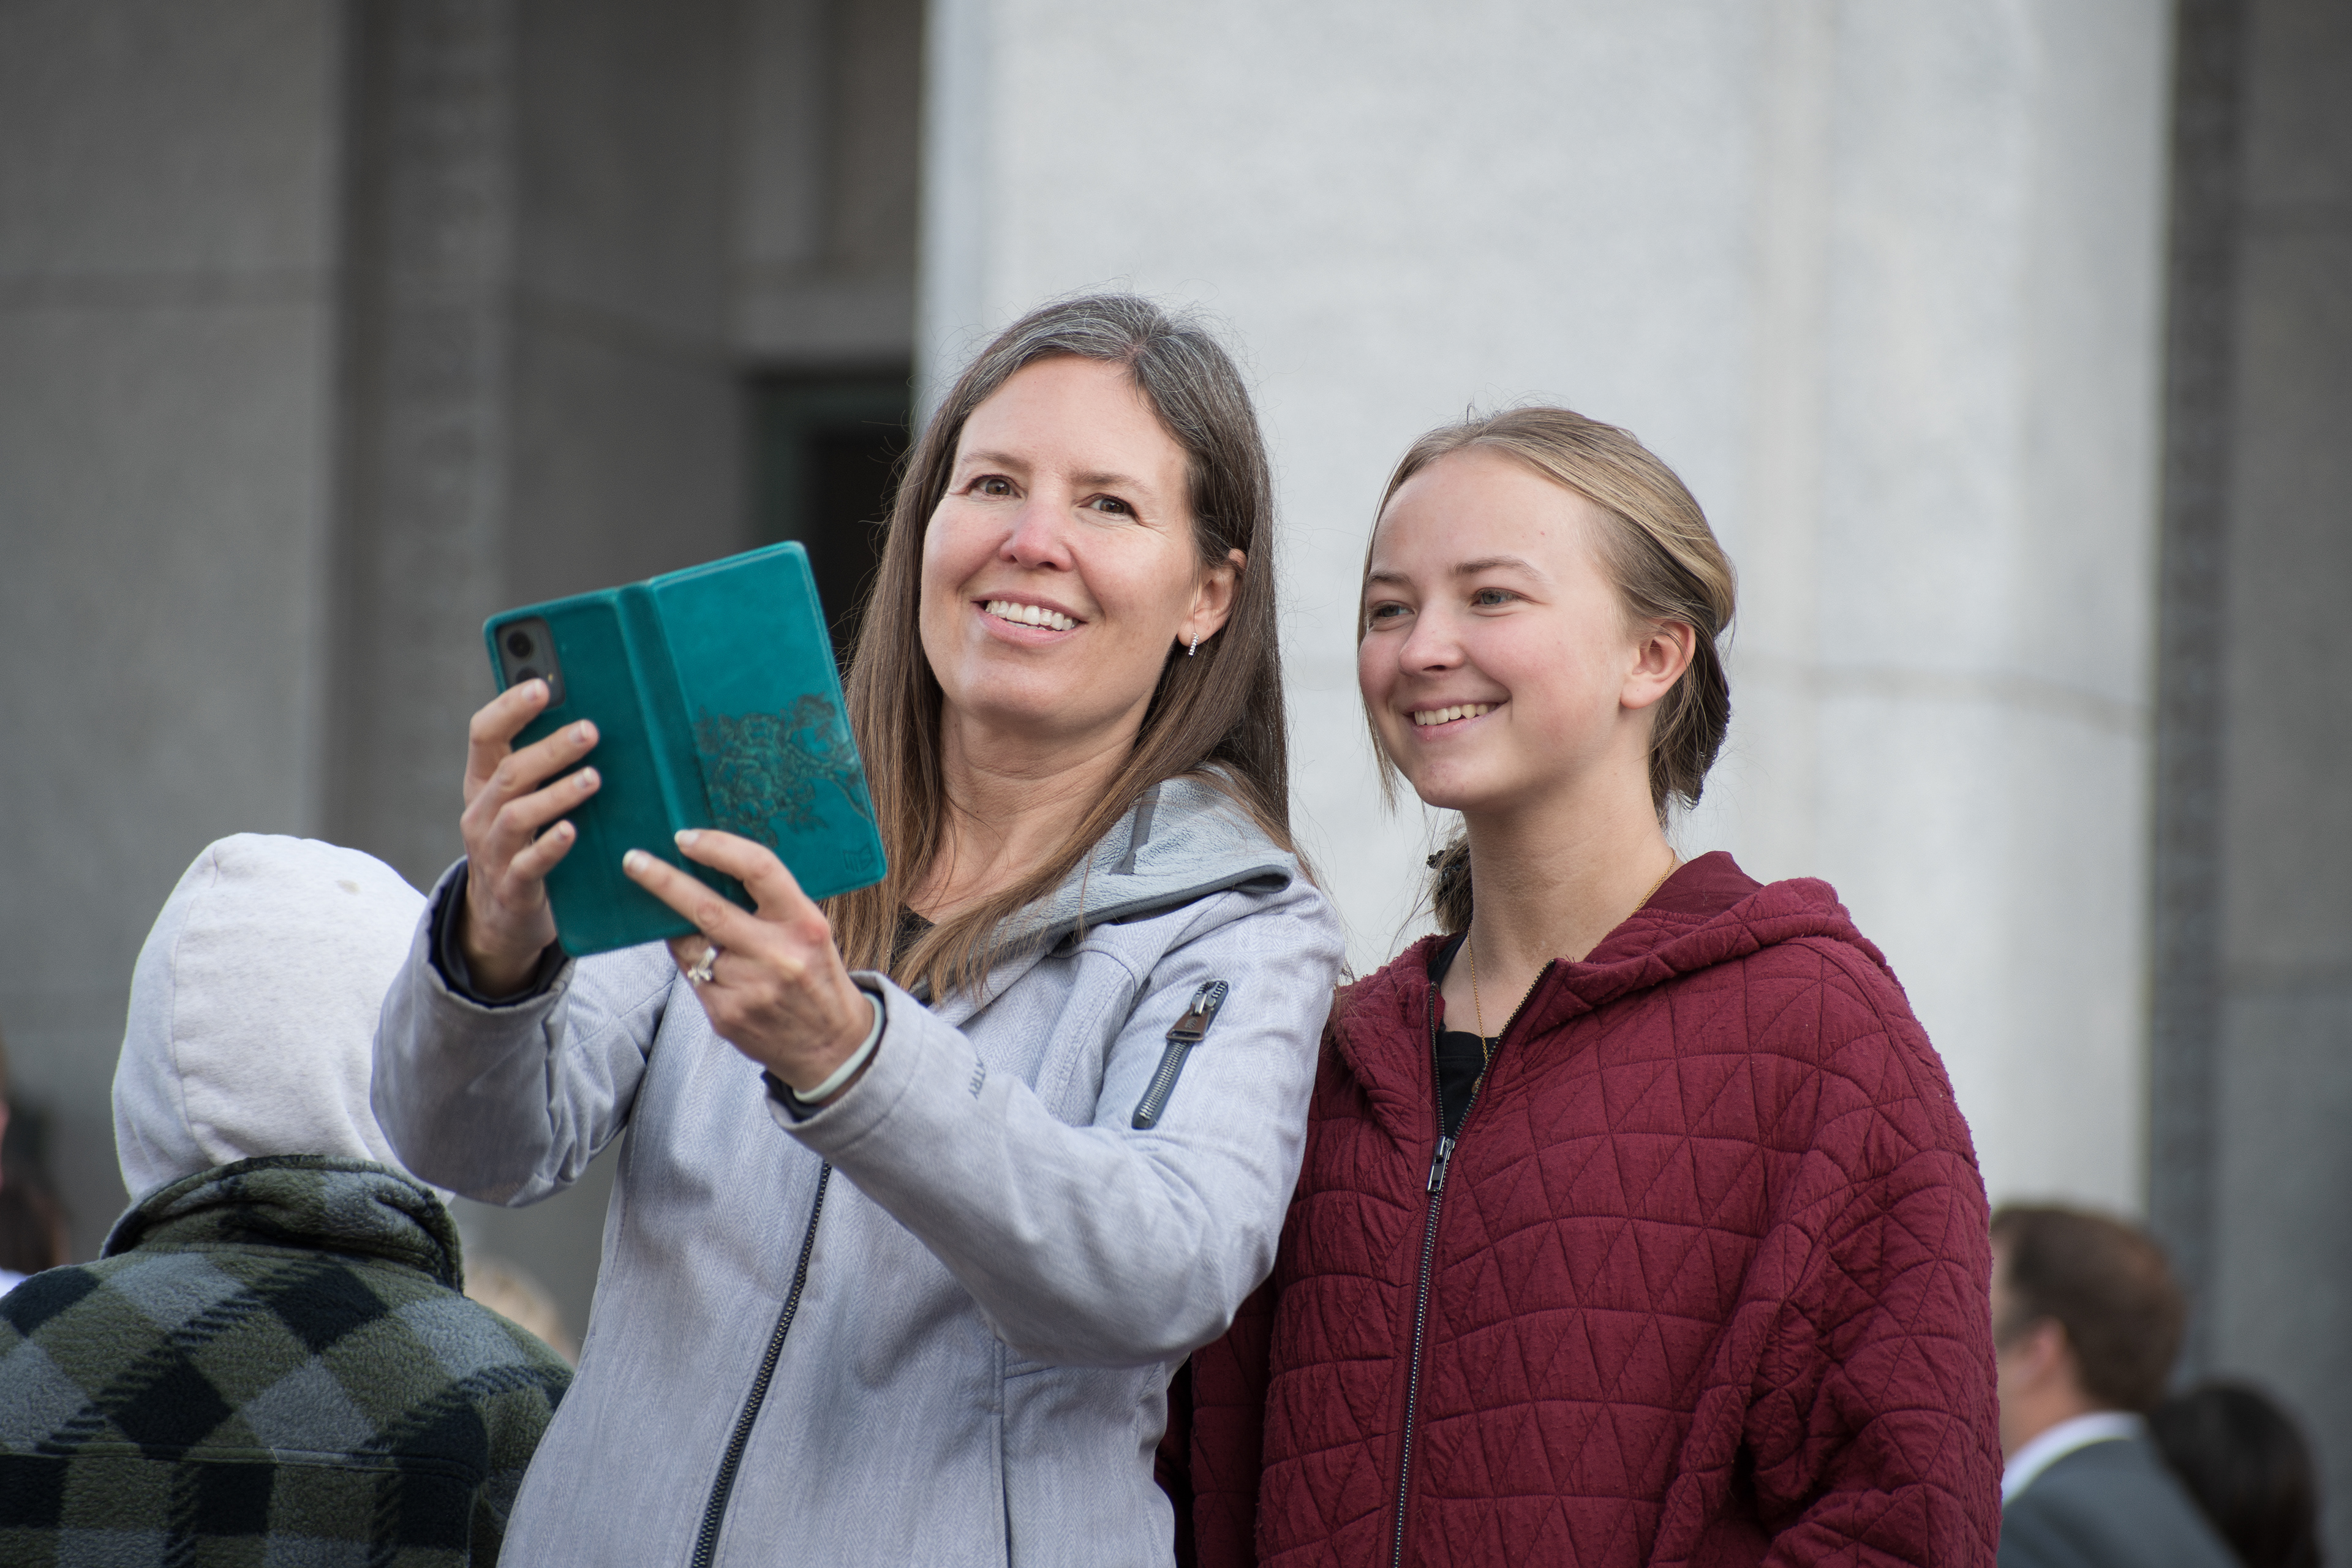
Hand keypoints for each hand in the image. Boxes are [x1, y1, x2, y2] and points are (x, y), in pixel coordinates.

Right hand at [457, 680, 601, 994]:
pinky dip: (550, 846)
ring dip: (556, 794)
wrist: (503, 918)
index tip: (542, 685)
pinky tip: (572, 832)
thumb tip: (593, 714)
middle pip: (509, 771)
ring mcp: (492, 851)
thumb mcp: (527, 800)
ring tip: (593, 778)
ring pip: (517, 815)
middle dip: (550, 748)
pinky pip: (528, 864)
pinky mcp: (512, 887)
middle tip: (591, 730)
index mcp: (483, 782)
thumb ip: (546, 764)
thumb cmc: (525, 844)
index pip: (484, 734)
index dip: (509, 707)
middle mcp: (481, 813)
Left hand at [625, 830, 874, 1099]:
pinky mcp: (725, 1014)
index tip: (684, 838)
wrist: (830, 1046)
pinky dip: (692, 964)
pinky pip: (692, 976)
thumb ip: (770, 905)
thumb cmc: (816, 976)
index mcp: (804, 923)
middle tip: (634, 861)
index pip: (758, 869)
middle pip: (707, 908)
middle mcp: (777, 954)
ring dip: (680, 931)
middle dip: (663, 882)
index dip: (717, 848)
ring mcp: (749, 988)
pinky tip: (710, 968)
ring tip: (689, 929)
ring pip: (690, 945)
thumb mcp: (809, 931)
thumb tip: (706, 870)